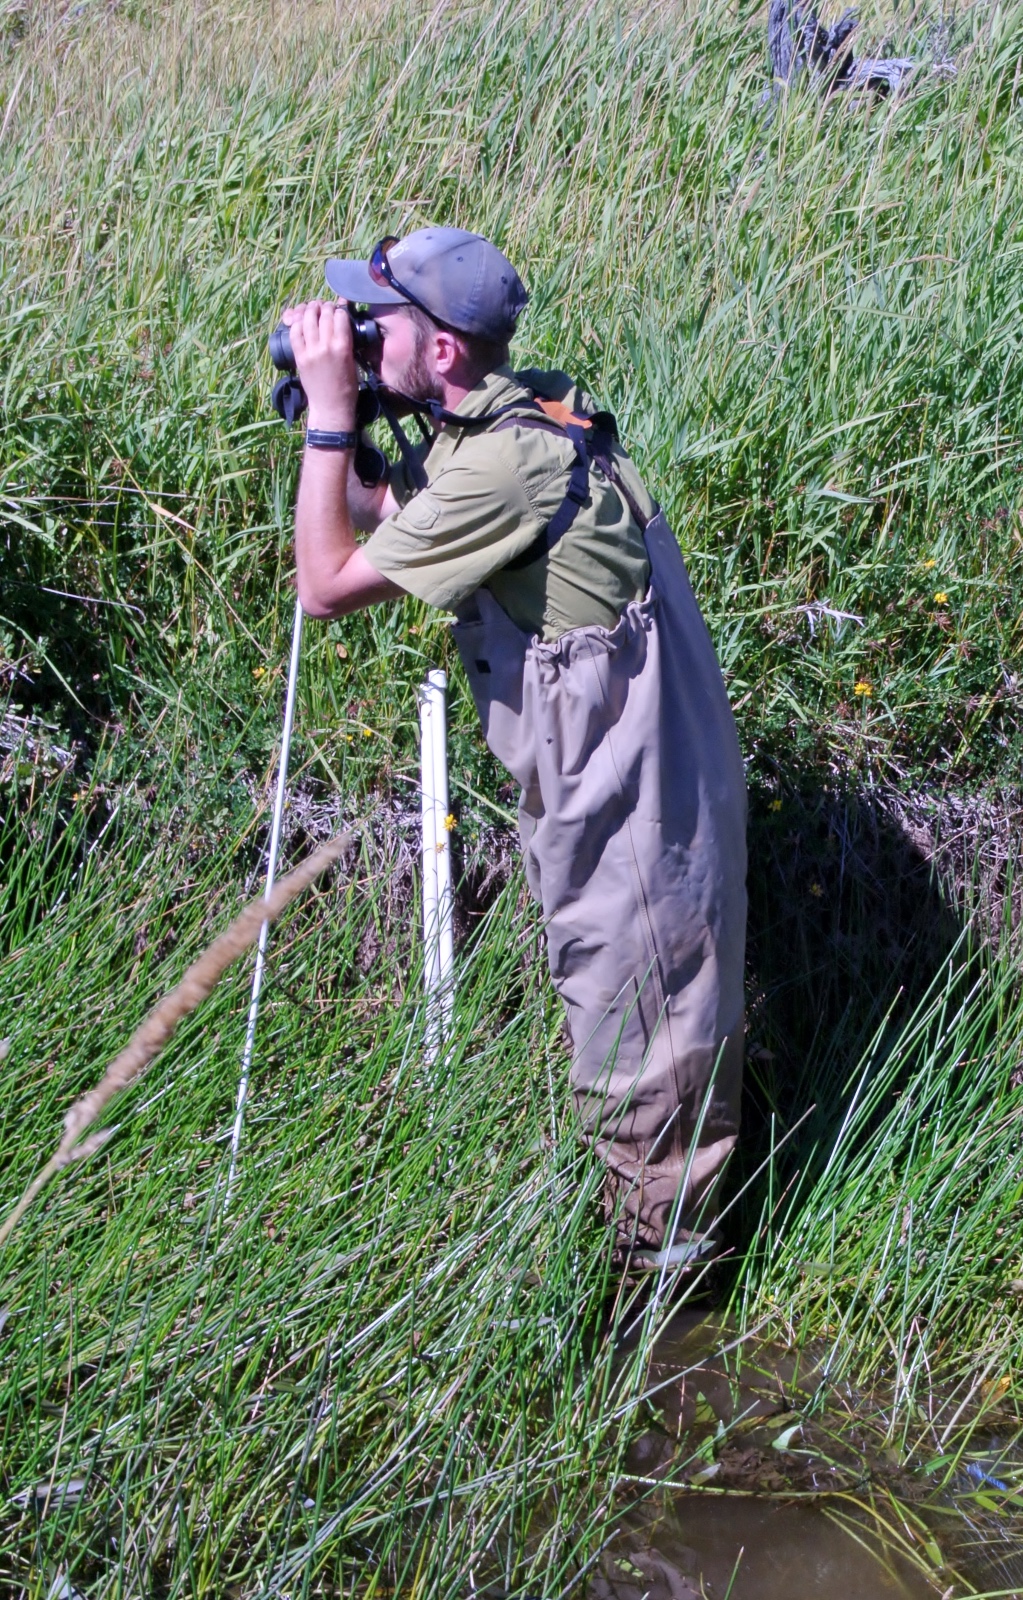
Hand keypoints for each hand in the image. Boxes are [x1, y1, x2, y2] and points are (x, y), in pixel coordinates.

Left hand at [282, 300, 358, 431]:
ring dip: (310, 310)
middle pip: (324, 315)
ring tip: (313, 308)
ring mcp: (310, 351)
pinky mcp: (299, 357)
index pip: (340, 316)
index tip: (340, 308)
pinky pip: (295, 333)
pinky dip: (297, 324)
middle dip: (326, 307)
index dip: (340, 308)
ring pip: (307, 319)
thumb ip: (346, 342)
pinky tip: (301, 321)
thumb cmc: (347, 388)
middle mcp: (326, 346)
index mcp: (343, 347)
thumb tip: (341, 324)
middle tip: (326, 307)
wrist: (331, 407)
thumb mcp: (353, 362)